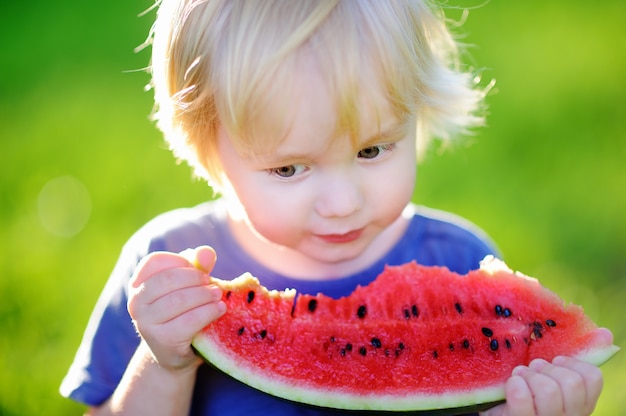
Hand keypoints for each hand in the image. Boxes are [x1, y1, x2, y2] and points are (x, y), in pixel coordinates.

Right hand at [127, 246, 225, 371]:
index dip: (180, 261)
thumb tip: (206, 252)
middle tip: (212, 283)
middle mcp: (136, 303)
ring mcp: (146, 324)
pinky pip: (189, 321)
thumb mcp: (188, 285)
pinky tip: (220, 309)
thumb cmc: (182, 311)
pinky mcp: (163, 341)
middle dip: (195, 278)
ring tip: (218, 294)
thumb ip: (197, 265)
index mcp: (138, 284)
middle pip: (167, 279)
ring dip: (204, 295)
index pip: (155, 262)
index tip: (198, 269)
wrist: (175, 353)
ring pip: (178, 300)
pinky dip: (208, 312)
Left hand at [481, 356, 603, 415]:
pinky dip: (514, 383)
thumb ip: (572, 362)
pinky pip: (521, 396)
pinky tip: (511, 384)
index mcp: (581, 406)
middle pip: (572, 382)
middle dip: (548, 368)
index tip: (555, 360)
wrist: (501, 412)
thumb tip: (605, 333)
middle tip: (534, 368)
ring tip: (521, 376)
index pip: (593, 378)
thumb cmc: (528, 391)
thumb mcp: (552, 378)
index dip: (572, 362)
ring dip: (529, 375)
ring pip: (548, 390)